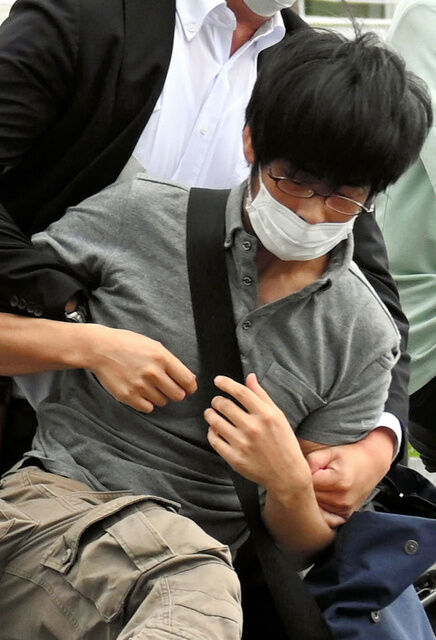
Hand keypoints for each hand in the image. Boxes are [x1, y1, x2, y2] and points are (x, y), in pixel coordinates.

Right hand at [83, 324, 196, 412]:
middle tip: (168, 388)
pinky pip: (148, 408)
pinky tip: (140, 392)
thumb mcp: (154, 346)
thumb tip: (188, 380)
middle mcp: (153, 372)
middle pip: (178, 395)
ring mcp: (140, 385)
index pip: (188, 381)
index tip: (188, 389)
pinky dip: (146, 403)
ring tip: (148, 385)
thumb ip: (171, 362)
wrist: (100, 348)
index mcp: (162, 358)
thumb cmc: (129, 345)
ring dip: (159, 396)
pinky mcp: (128, 396)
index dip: (190, 387)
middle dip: (176, 393)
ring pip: (162, 402)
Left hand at [205, 373, 310, 493]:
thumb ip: (262, 395)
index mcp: (266, 415)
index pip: (240, 392)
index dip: (226, 383)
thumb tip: (250, 377)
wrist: (287, 475)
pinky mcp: (234, 458)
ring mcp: (242, 444)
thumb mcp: (278, 416)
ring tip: (211, 413)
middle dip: (216, 400)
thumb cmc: (284, 443)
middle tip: (216, 401)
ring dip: (210, 414)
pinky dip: (211, 432)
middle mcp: (253, 428)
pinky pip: (214, 440)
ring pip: (215, 421)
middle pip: (224, 405)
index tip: (218, 380)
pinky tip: (215, 429)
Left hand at [306, 428, 394, 520]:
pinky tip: (317, 499)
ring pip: (314, 508)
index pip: (307, 484)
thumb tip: (297, 474)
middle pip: (309, 498)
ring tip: (314, 486)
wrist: (371, 464)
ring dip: (309, 499)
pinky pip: (322, 517)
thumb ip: (312, 461)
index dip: (300, 475)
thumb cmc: (348, 456)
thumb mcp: (330, 452)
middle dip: (303, 488)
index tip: (300, 470)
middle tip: (304, 478)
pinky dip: (317, 509)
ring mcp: (344, 510)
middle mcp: (342, 499)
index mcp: (339, 482)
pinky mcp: (344, 516)